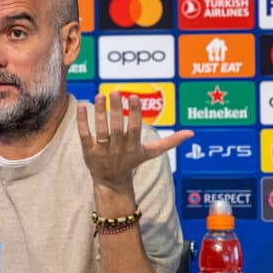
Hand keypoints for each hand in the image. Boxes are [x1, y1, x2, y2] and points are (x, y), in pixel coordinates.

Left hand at [77, 92, 192, 191]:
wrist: (111, 181)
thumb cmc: (131, 161)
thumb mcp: (150, 153)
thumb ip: (169, 142)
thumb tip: (191, 133)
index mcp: (133, 146)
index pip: (135, 128)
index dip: (135, 113)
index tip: (134, 96)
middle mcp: (118, 148)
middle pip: (117, 128)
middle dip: (117, 110)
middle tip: (116, 92)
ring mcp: (102, 150)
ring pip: (100, 130)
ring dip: (100, 112)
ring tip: (100, 95)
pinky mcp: (88, 151)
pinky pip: (84, 134)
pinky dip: (83, 121)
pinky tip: (82, 106)